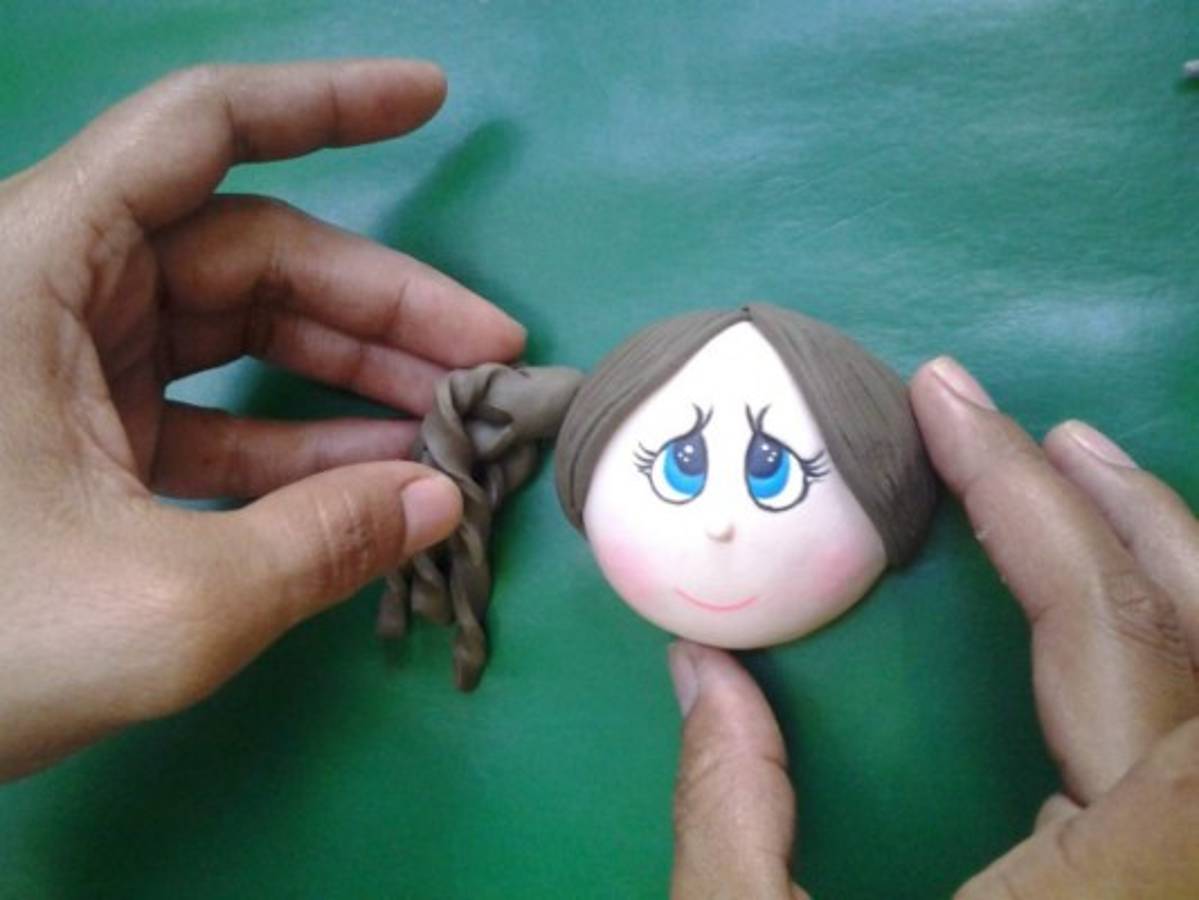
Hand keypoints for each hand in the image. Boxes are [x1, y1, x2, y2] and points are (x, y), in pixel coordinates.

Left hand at [0, 60, 524, 780]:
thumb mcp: (165, 604)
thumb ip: (321, 545)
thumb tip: (440, 502)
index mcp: (34, 267)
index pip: (199, 132)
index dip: (327, 104)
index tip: (431, 101)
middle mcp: (48, 291)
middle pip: (253, 252)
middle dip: (382, 307)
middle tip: (491, 361)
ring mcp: (66, 367)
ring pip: (241, 333)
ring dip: (354, 375)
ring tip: (452, 424)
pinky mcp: (79, 436)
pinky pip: (212, 413)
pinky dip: (297, 442)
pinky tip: (378, 479)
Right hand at [667, 357, 1198, 897]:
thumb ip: (731, 813)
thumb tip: (704, 672)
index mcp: (1109, 883)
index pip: (1114, 636)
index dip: (1034, 500)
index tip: (945, 406)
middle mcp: (1179, 871)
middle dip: (1127, 515)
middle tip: (1045, 434)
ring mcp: (1180, 886)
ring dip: (1161, 571)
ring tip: (1080, 491)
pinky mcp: (1162, 897)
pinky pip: (1186, 740)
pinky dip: (1156, 648)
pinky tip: (1098, 626)